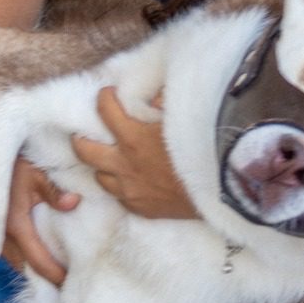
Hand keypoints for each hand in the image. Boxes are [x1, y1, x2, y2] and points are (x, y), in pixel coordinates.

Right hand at [2, 157, 75, 285]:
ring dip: (34, 267)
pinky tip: (38, 254)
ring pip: (16, 261)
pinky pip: (10, 252)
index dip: (54, 275)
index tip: (69, 282)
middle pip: (26, 267)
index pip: (37, 261)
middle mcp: (1, 236)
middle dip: (45, 277)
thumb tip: (73, 203)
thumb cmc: (12, 162)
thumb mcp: (34, 172)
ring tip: (54, 271)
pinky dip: (25, 257)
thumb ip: (53, 190)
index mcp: (15, 225)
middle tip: (67, 282)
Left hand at [72, 88, 196, 219]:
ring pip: (99, 176)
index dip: (103, 98)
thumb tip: (154, 96)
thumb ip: (163, 104)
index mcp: (133, 138)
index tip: (107, 94)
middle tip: (88, 130)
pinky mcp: (140, 208)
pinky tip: (130, 179)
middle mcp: (124, 165)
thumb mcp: (184, 117)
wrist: (222, 189)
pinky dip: (120, 185)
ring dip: (101, 164)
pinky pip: (119, 196)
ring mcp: (129, 190)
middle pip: (84, 150)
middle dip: (81, 137)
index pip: (104, 110)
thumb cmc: (205, 148)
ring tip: (109, 157)